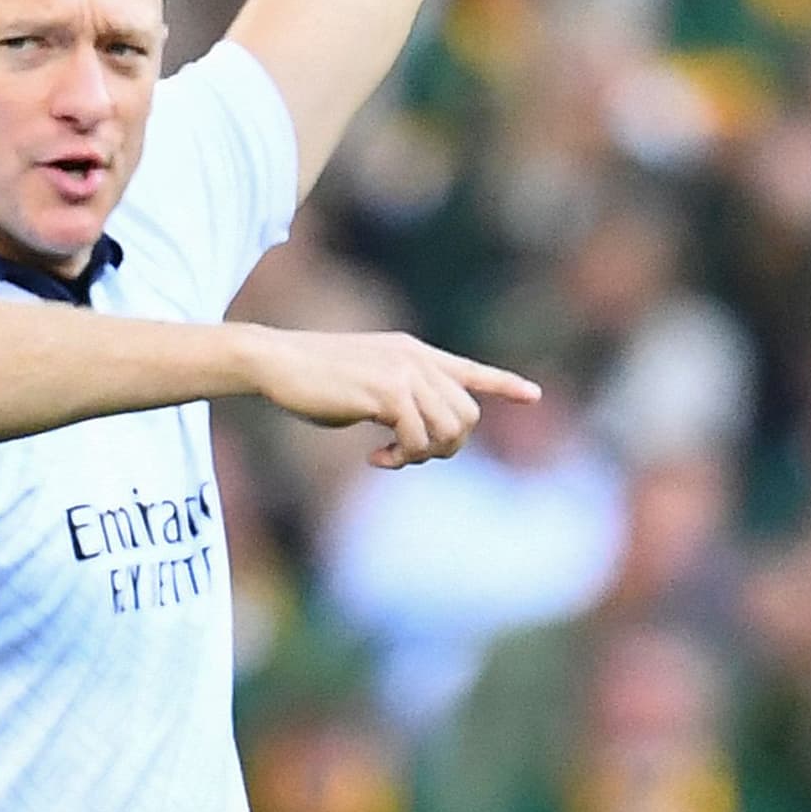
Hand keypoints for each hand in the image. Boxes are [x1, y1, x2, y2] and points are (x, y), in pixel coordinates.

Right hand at [237, 326, 538, 466]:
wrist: (277, 362)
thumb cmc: (312, 378)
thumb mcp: (364, 383)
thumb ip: (397, 398)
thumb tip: (419, 433)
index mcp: (414, 353)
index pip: (469, 369)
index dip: (503, 384)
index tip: (533, 395)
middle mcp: (417, 359)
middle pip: (466, 415)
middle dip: (445, 448)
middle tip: (406, 457)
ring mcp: (404, 373)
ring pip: (449, 428)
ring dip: (424, 456)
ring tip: (392, 457)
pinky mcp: (388, 392)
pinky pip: (418, 438)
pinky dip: (402, 458)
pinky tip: (375, 458)